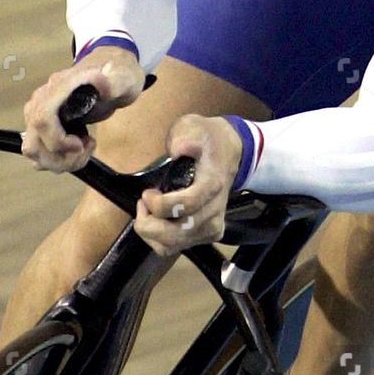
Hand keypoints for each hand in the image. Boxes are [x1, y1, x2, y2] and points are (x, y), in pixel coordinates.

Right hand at [21, 46, 144, 172]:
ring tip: (84, 148)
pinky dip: (58, 159)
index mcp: (57, 88)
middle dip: (61, 158)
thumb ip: (113, 81)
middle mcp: (41, 102)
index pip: (41, 120)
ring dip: (60, 161)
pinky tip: (78, 148)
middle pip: (33, 143)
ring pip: (34, 152)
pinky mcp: (45, 126)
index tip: (81, 143)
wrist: (111, 70)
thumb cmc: (116, 73)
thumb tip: (100, 80)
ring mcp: (40, 115)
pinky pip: (40, 152)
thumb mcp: (123, 77)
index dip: (58, 140)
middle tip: (86, 148)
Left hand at [135, 114, 243, 256]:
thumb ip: (186, 136)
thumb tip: (179, 148)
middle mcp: (215, 211)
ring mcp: (213, 226)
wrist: (230, 153)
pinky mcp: (209, 234)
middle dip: (149, 223)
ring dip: (151, 232)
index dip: (160, 205)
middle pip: (176, 234)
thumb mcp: (194, 127)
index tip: (148, 193)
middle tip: (143, 203)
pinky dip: (158, 239)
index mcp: (212, 185)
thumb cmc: (207, 140)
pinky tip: (157, 220)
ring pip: (173, 245)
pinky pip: (176, 247)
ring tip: (148, 211)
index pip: (186, 206)